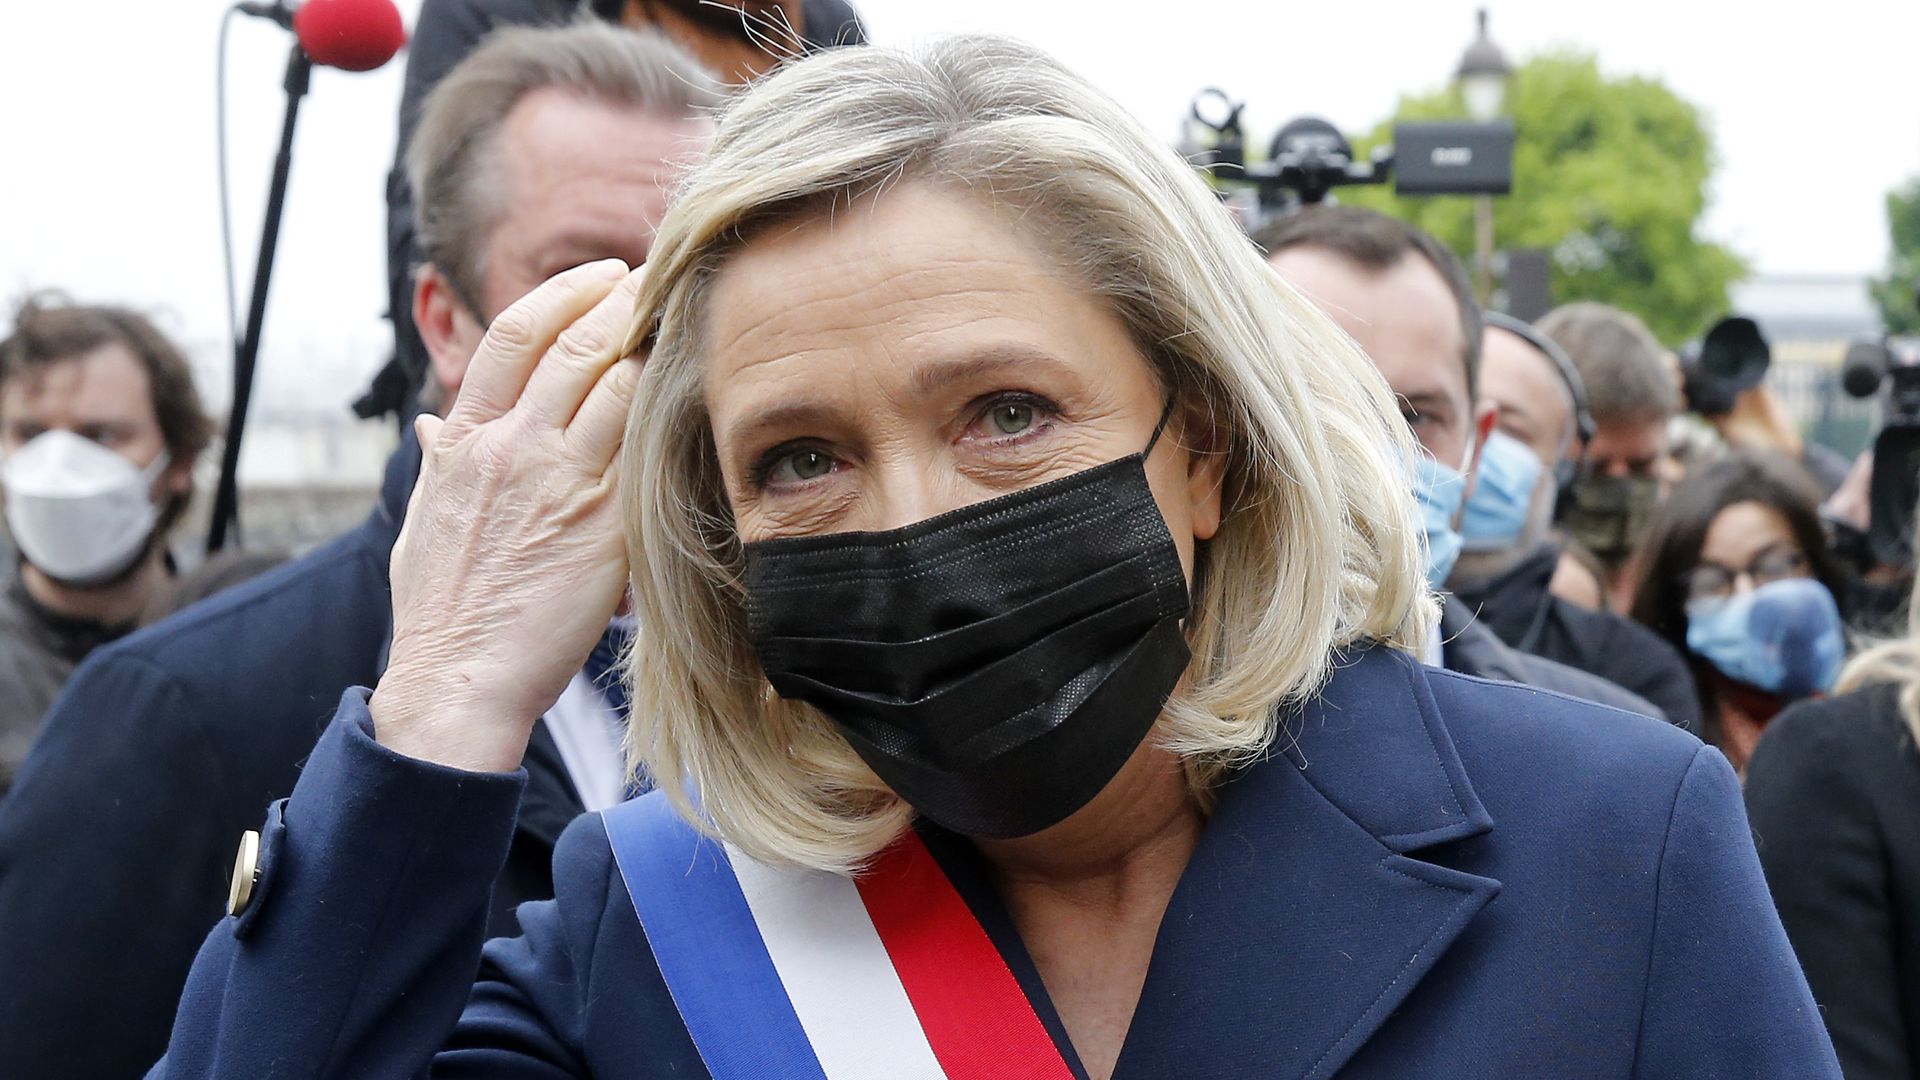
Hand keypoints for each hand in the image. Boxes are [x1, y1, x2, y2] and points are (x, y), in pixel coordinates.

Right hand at [370, 260, 643, 772]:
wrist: (459, 680)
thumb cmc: (442, 608)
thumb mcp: (425, 520)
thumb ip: (438, 464)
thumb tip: (432, 424)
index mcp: (466, 441)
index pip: (514, 336)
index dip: (564, 294)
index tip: (601, 275)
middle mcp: (512, 450)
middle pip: (576, 346)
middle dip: (623, 303)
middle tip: (658, 283)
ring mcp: (560, 484)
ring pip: (617, 386)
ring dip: (654, 348)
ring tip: (683, 326)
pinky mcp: (605, 527)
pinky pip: (645, 453)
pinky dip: (669, 416)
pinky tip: (695, 398)